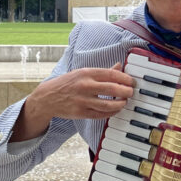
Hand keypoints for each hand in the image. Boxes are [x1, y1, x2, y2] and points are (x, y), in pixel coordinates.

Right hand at [13, 64, 133, 140]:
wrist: (48, 97)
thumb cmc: (68, 83)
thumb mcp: (83, 73)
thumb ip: (102, 72)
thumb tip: (119, 66)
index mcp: (86, 73)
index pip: (111, 74)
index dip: (125, 78)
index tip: (132, 81)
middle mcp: (85, 86)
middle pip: (112, 89)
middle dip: (126, 91)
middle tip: (131, 92)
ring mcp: (83, 100)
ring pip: (108, 104)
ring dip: (120, 103)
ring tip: (125, 101)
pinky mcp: (81, 113)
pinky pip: (101, 114)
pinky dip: (111, 112)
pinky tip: (116, 109)